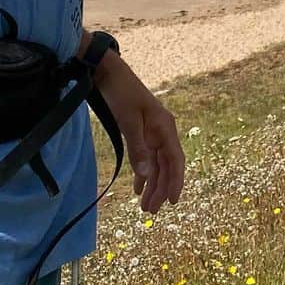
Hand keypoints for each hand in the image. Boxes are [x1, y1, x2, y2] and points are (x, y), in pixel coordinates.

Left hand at [94, 52, 185, 213]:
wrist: (108, 73)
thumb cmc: (121, 94)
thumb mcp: (128, 122)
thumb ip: (138, 149)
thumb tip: (147, 176)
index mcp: (165, 127)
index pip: (175, 160)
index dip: (176, 181)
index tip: (173, 202)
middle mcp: (162, 131)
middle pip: (166, 165)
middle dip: (161, 188)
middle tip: (151, 211)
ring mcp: (152, 132)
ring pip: (156, 164)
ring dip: (152, 184)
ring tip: (145, 206)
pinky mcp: (141, 132)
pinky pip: (146, 157)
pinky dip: (143, 173)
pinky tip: (138, 188)